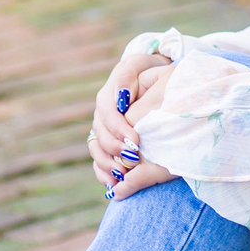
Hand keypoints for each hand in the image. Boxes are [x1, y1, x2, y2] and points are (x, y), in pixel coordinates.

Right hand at [89, 59, 179, 200]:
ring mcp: (103, 130)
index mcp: (108, 95)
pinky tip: (114, 184)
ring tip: (122, 176)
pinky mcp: (108, 144)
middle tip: (132, 160)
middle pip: (100, 135)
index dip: (119, 129)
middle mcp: (102, 114)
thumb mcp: (140, 66)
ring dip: (107, 164)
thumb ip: (128, 77)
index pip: (108, 114)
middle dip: (114, 149)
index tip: (135, 140)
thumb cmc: (149, 71)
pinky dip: (104, 173)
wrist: (153, 79)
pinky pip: (99, 161)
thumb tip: (121, 95)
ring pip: (96, 149)